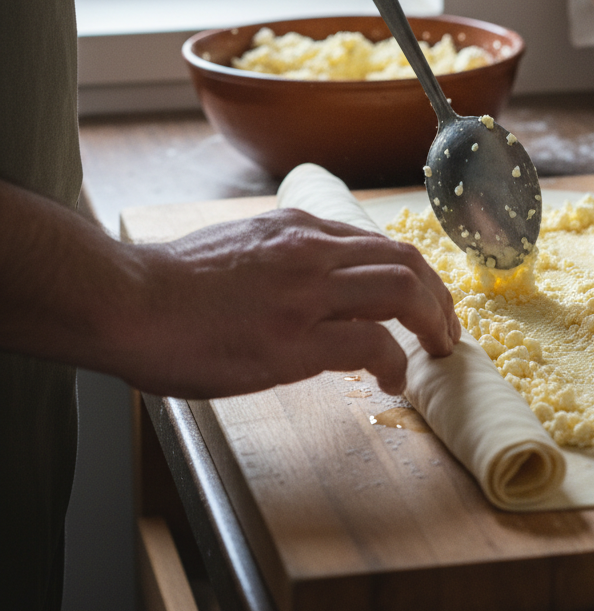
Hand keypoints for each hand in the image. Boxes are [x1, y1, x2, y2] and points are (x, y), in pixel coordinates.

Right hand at [109, 209, 458, 398]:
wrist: (130, 299)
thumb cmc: (173, 281)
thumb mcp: (242, 246)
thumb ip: (286, 256)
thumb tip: (312, 282)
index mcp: (300, 229)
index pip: (377, 245)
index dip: (410, 275)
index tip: (420, 300)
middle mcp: (313, 251)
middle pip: (405, 261)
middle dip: (438, 296)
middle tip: (446, 328)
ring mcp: (307, 292)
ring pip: (401, 290)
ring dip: (433, 321)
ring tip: (438, 349)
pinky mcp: (295, 338)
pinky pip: (371, 345)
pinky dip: (394, 363)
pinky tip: (392, 381)